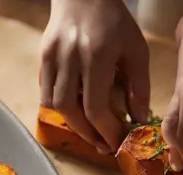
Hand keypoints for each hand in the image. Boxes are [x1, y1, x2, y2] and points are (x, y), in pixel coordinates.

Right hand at [40, 0, 149, 153]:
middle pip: (71, 110)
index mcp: (97, 54)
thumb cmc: (114, 22)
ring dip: (72, 123)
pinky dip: (60, 107)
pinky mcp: (43, 59)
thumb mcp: (136, 50)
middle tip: (102, 144)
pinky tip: (75, 109)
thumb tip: (137, 121)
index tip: (116, 143)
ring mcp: (53, 58)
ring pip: (55, 104)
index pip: (96, 106)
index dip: (106, 131)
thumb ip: (139, 87)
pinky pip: (46, 93)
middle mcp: (71, 57)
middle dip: (88, 133)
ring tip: (89, 130)